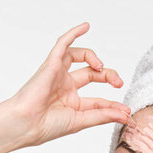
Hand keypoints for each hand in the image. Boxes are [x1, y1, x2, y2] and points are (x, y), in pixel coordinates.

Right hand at [8, 22, 133, 146]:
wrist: (26, 124)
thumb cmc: (47, 126)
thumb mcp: (82, 120)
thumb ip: (104, 115)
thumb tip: (126, 116)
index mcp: (72, 102)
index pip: (99, 99)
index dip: (114, 104)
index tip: (127, 111)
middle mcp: (66, 86)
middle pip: (93, 74)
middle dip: (108, 76)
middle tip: (119, 83)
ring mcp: (58, 74)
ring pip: (80, 57)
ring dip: (94, 58)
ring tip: (102, 68)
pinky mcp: (51, 65)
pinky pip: (62, 44)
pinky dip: (73, 33)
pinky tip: (86, 26)